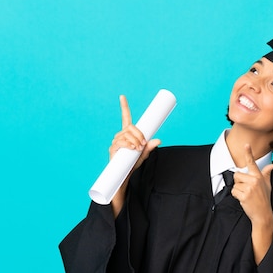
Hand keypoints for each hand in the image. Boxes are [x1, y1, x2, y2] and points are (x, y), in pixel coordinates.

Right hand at [108, 95, 159, 216]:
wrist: (125, 175)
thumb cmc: (133, 163)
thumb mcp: (144, 154)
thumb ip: (150, 147)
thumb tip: (159, 140)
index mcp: (128, 134)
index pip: (125, 117)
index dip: (124, 107)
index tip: (122, 96)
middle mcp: (120, 135)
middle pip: (130, 127)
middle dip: (139, 134)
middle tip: (143, 144)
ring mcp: (116, 142)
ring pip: (127, 134)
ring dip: (135, 140)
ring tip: (139, 149)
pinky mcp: (113, 149)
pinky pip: (121, 143)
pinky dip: (129, 144)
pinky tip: (133, 148)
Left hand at [231, 144, 272, 223]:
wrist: (263, 214)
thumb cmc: (264, 199)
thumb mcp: (268, 185)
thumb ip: (267, 174)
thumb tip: (272, 166)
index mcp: (259, 176)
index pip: (252, 163)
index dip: (248, 153)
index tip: (246, 145)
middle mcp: (255, 180)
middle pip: (237, 175)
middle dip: (238, 182)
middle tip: (246, 190)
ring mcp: (250, 188)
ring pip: (235, 184)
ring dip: (238, 190)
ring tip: (246, 195)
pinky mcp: (245, 195)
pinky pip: (234, 191)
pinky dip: (236, 196)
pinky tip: (244, 200)